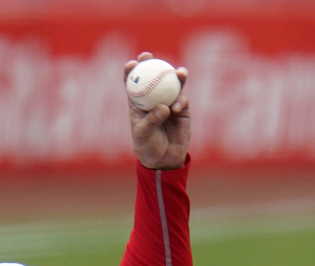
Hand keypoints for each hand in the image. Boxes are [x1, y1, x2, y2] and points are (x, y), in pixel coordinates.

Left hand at [125, 53, 189, 170]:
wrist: (164, 160)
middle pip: (153, 77)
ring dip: (176, 76)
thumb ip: (152, 121)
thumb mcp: (143, 135)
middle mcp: (153, 99)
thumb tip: (164, 107)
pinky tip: (178, 107)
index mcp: (138, 103)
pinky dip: (181, 101)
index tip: (133, 63)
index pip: (133, 83)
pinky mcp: (183, 110)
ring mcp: (169, 102)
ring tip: (179, 73)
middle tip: (150, 57)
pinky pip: (182, 100)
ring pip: (172, 84)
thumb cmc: (147, 147)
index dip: (131, 70)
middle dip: (151, 63)